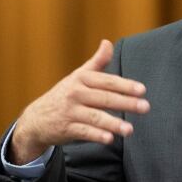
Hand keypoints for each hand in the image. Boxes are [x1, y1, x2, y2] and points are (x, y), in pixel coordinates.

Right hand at [8, 39, 149, 164]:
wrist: (36, 118)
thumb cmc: (65, 95)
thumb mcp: (78, 76)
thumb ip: (97, 62)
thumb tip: (108, 42)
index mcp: (81, 78)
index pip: (107, 81)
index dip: (125, 85)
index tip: (142, 90)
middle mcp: (75, 93)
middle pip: (104, 98)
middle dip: (126, 103)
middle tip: (145, 107)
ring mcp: (70, 111)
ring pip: (95, 117)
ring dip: (113, 123)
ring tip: (130, 130)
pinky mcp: (66, 129)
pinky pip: (84, 132)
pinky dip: (96, 136)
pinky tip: (110, 139)